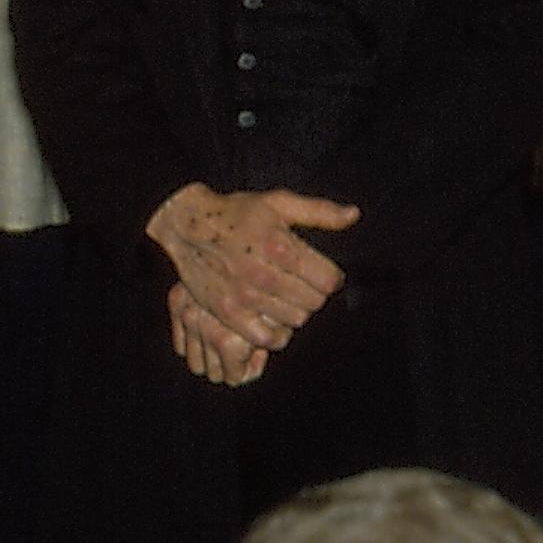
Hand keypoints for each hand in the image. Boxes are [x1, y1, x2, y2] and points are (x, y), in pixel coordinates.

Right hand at [145, 183, 359, 382]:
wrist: (188, 225)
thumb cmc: (237, 212)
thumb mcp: (278, 202)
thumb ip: (319, 212)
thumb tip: (354, 215)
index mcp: (280, 245)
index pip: (328, 280)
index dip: (332, 278)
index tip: (324, 274)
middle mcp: (263, 273)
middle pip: (314, 302)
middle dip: (315, 294)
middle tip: (304, 285)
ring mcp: (243, 296)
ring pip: (294, 320)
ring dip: (296, 311)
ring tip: (286, 298)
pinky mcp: (227, 312)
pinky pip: (267, 339)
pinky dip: (276, 334)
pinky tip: (273, 319)